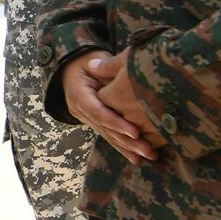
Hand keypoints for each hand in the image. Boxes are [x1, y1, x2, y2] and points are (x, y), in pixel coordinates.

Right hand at [59, 48, 157, 163]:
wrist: (72, 65)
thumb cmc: (87, 61)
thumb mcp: (95, 62)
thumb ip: (108, 72)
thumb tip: (124, 74)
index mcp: (78, 95)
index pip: (98, 113)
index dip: (116, 123)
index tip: (135, 132)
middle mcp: (80, 110)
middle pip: (105, 129)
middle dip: (127, 142)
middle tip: (148, 150)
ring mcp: (86, 118)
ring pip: (108, 136)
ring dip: (128, 148)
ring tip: (149, 156)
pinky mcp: (95, 122)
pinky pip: (109, 136)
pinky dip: (123, 147)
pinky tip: (137, 158)